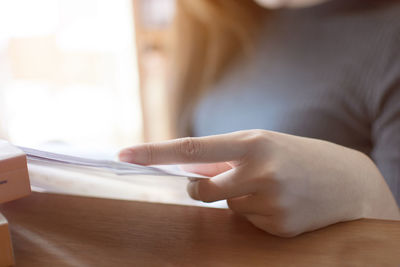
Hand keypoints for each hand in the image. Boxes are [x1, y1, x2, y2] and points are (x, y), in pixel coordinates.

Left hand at [119, 130, 399, 236]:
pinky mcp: (278, 226)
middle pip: (201, 190)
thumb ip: (222, 156)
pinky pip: (246, 223)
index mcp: (251, 143)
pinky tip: (279, 203)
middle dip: (203, 188)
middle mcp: (259, 172)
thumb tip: (185, 170)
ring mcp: (270, 201)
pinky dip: (254, 214)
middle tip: (224, 180)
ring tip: (268, 188)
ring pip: (226, 208)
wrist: (345, 180)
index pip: (190, 149)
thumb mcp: (260, 143)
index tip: (124, 155)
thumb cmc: (293, 155)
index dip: (154, 152)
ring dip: (236, 200)